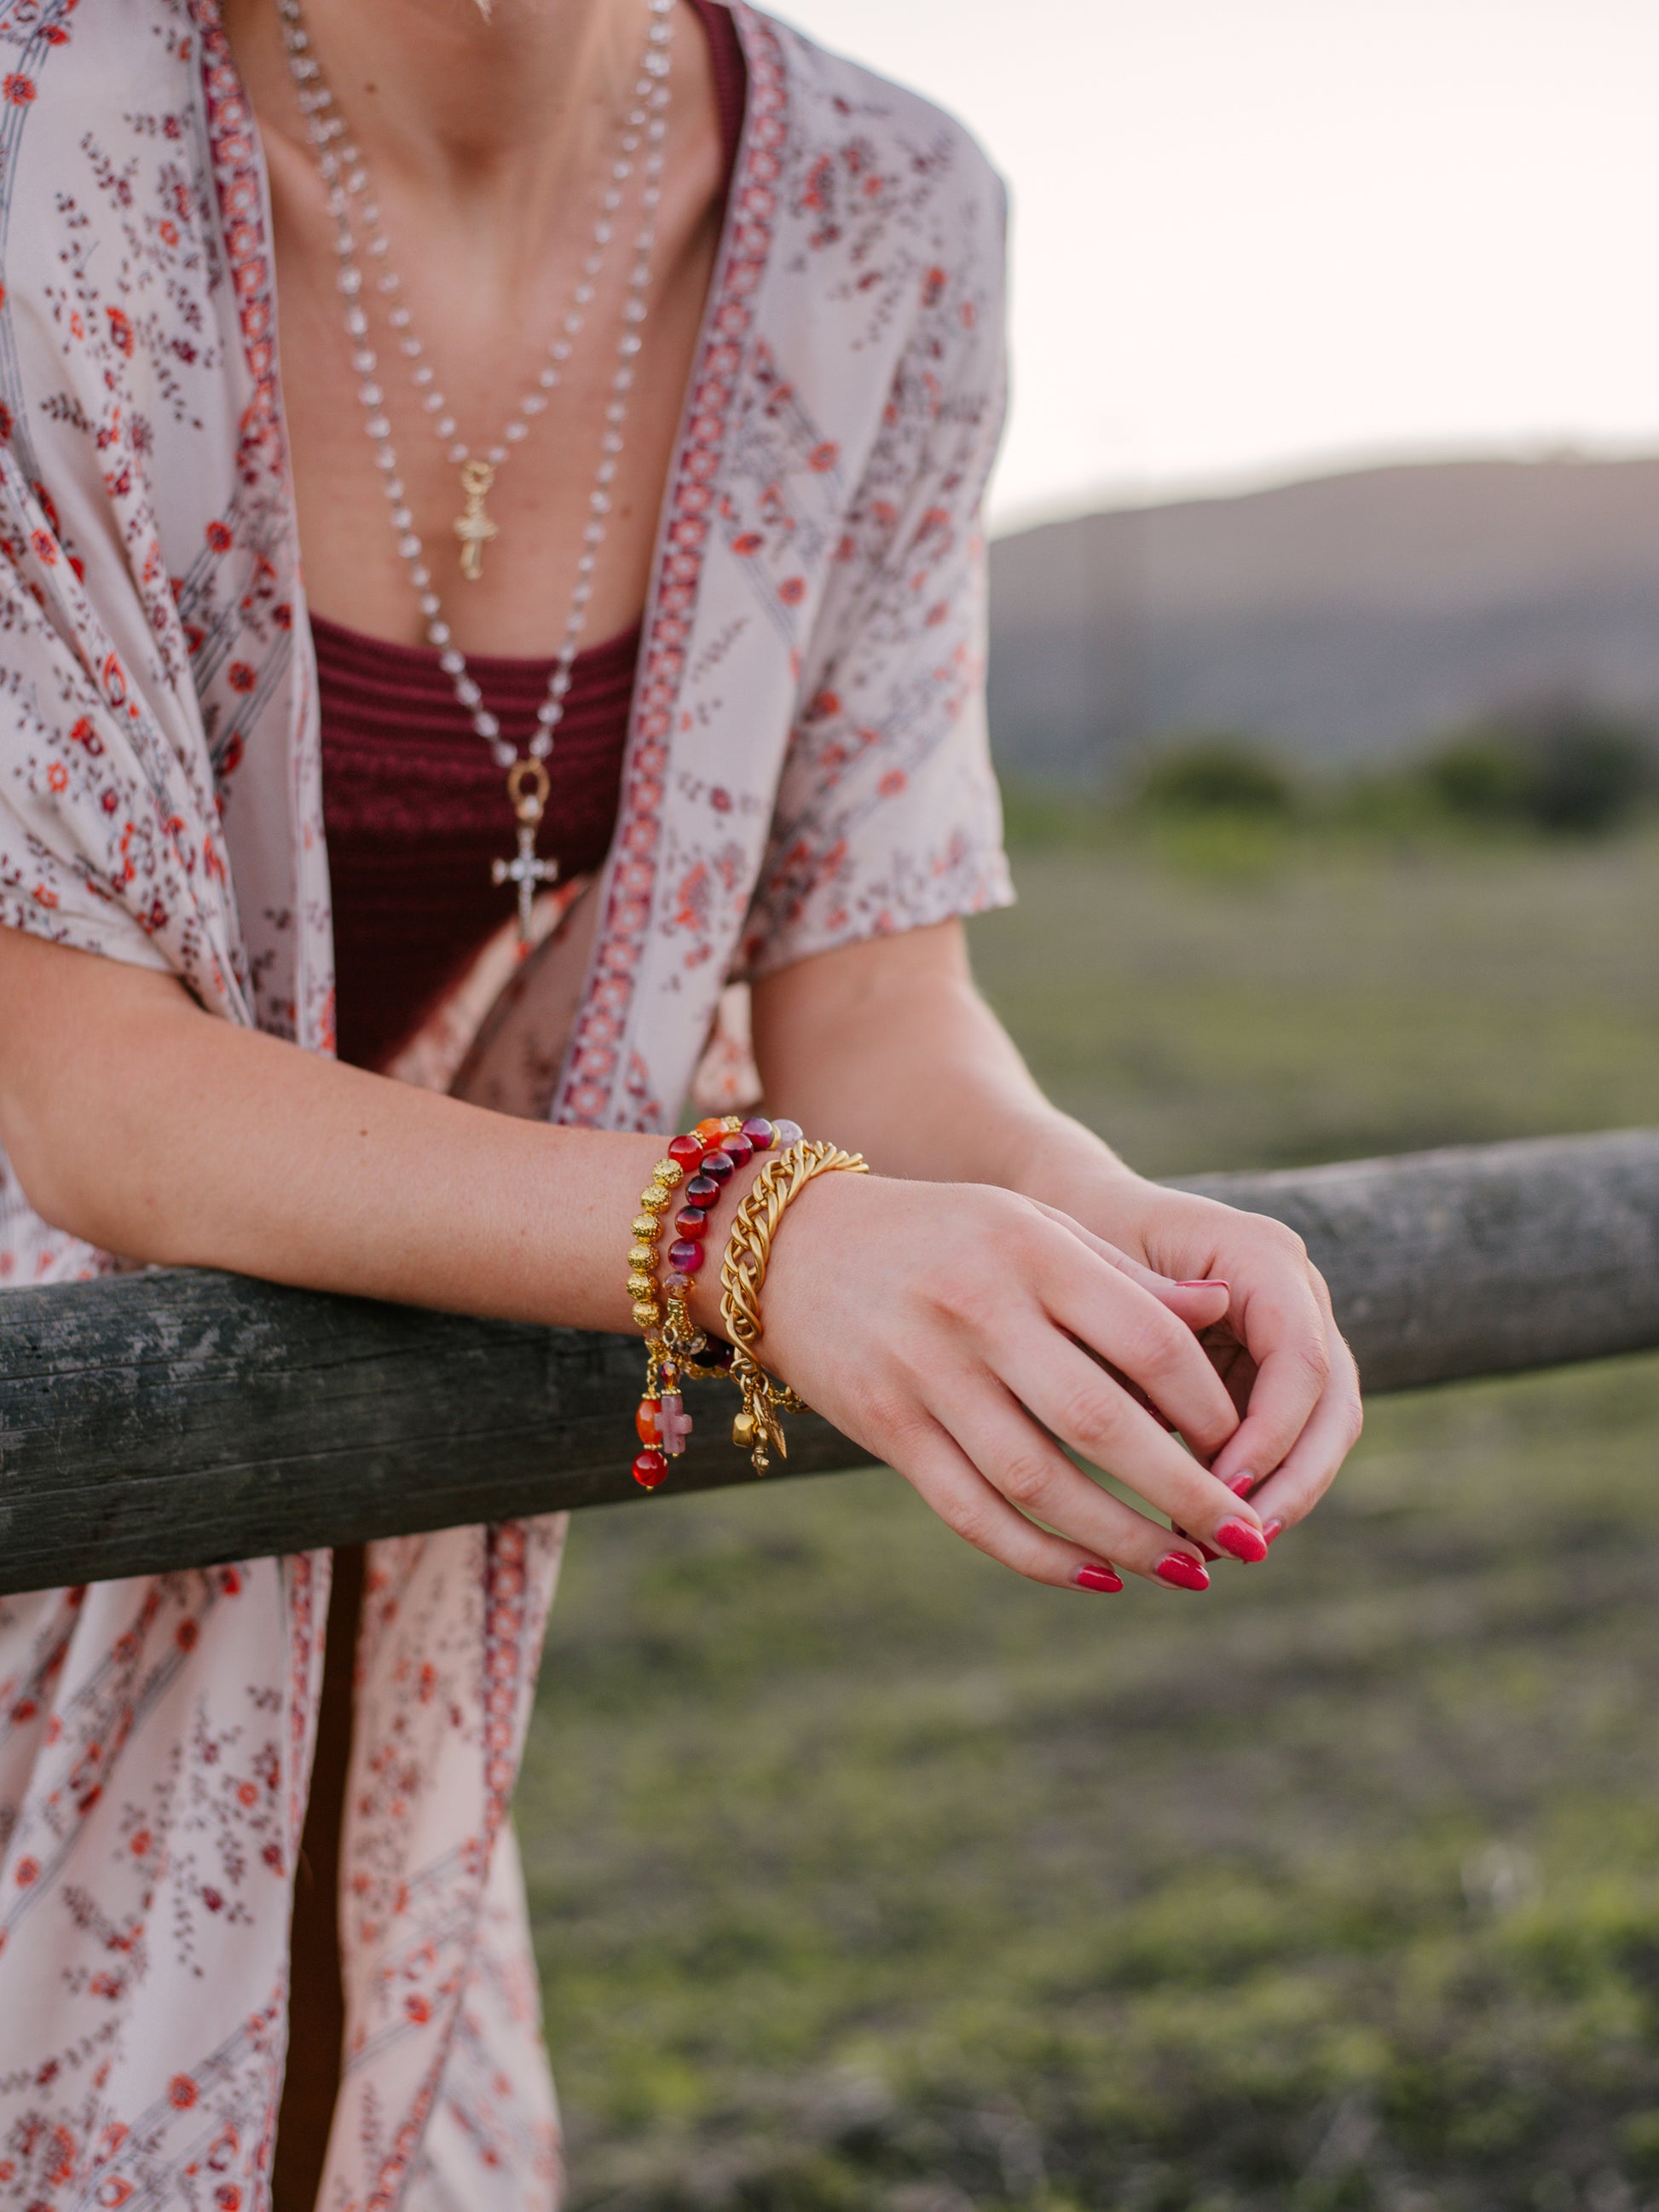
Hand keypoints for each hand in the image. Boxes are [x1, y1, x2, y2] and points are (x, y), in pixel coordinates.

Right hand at [699, 1169, 1271, 1592]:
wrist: (786, 1247)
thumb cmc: (938, 1233)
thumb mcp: (1029, 1225)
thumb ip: (1121, 1276)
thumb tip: (1222, 1315)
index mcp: (1028, 1250)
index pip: (1147, 1338)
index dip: (1210, 1404)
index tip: (1250, 1447)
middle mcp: (977, 1312)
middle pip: (1100, 1422)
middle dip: (1187, 1493)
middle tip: (1250, 1540)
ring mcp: (924, 1375)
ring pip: (1039, 1481)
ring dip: (1123, 1539)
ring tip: (1187, 1570)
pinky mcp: (886, 1428)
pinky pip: (972, 1511)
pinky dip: (1039, 1555)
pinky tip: (1097, 1577)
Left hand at [1059, 1172, 1363, 1544]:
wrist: (1082, 1214)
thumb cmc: (1081, 1242)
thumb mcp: (1104, 1285)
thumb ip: (1153, 1344)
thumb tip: (1200, 1427)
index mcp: (1265, 1255)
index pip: (1300, 1359)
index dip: (1272, 1432)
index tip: (1226, 1489)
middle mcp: (1297, 1292)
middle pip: (1331, 1403)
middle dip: (1294, 1480)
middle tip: (1243, 1541)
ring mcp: (1296, 1331)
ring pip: (1321, 1430)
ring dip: (1280, 1494)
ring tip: (1224, 1548)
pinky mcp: (1273, 1370)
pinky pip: (1286, 1437)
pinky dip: (1257, 1485)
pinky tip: (1207, 1528)